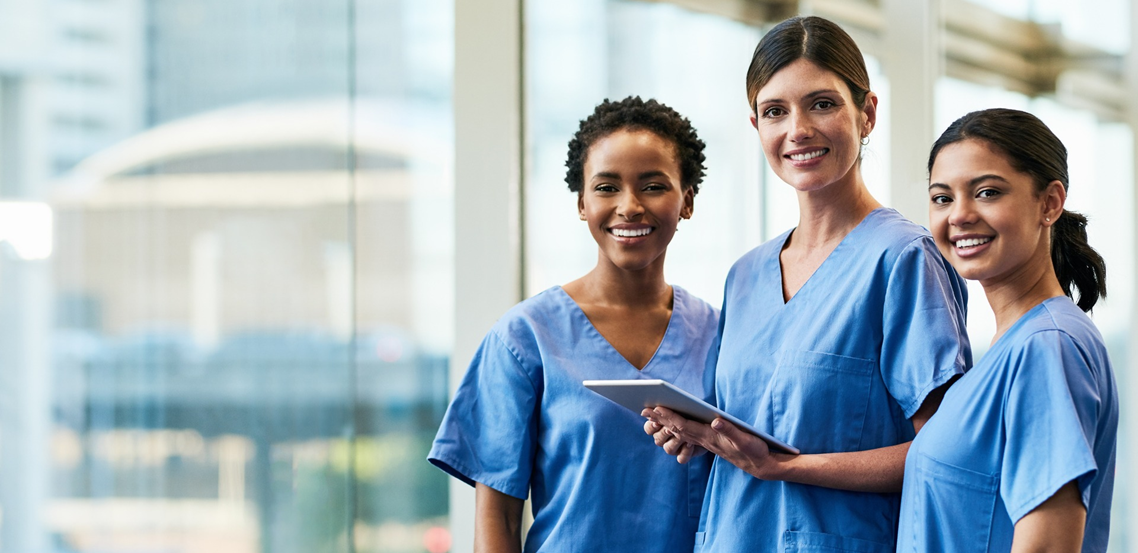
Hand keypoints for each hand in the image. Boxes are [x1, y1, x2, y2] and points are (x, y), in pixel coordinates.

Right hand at [642, 407, 705, 463]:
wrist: (707, 424)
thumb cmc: (693, 412)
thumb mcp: (683, 407)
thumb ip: (670, 408)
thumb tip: (653, 409)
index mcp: (659, 425)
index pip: (649, 428)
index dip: (651, 425)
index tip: (656, 421)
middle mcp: (665, 438)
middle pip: (658, 439)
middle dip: (663, 433)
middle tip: (669, 429)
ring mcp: (675, 448)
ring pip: (668, 449)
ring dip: (675, 442)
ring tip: (682, 435)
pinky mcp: (685, 455)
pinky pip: (681, 458)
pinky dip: (686, 452)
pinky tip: (691, 444)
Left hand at [643, 406, 781, 479]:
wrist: (762, 466)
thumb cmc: (755, 451)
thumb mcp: (746, 440)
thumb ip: (730, 430)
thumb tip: (715, 421)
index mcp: (710, 438)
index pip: (684, 426)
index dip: (669, 417)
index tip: (654, 408)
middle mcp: (705, 441)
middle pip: (678, 429)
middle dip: (661, 419)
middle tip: (643, 409)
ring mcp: (707, 443)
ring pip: (682, 432)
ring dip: (667, 423)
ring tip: (653, 415)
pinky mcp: (712, 443)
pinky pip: (690, 435)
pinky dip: (679, 427)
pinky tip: (673, 424)